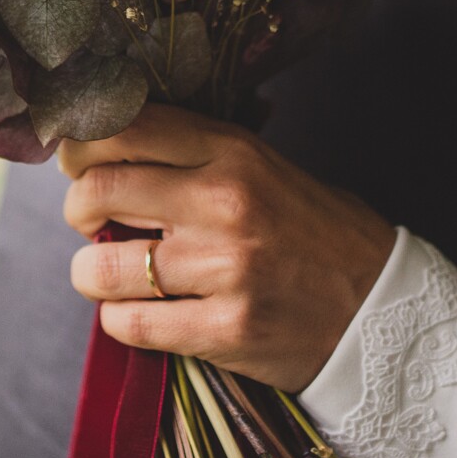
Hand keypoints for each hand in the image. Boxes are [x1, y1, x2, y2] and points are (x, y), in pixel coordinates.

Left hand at [59, 104, 394, 390]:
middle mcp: (224, 202)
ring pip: (100, 267)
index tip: (76, 161)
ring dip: (91, 273)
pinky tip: (139, 311)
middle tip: (89, 219)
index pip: (124, 127)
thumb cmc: (310, 231)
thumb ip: (191, 154)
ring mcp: (224, 269)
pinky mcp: (225, 330)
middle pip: (98, 189)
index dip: (80, 143)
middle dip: (78, 207)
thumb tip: (101, 151)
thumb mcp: (262, 166)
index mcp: (233, 150)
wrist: (380, 307)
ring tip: (110, 273)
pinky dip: (120, 319)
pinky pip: (129, 324)